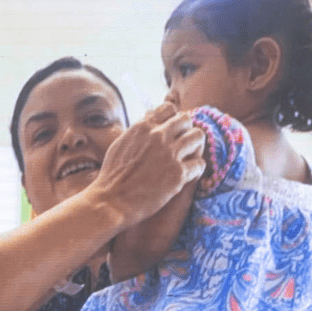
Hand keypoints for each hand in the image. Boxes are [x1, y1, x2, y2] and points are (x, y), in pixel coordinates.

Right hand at [89, 103, 204, 226]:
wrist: (111, 201)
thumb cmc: (112, 176)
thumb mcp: (121, 144)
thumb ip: (137, 130)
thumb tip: (149, 118)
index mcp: (143, 127)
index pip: (169, 109)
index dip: (173, 120)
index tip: (172, 132)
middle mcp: (158, 136)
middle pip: (186, 120)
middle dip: (186, 131)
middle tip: (183, 146)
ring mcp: (170, 154)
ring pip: (198, 137)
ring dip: (196, 147)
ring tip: (190, 158)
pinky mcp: (178, 175)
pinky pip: (200, 164)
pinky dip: (197, 169)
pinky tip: (189, 175)